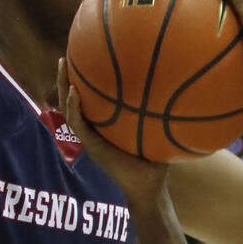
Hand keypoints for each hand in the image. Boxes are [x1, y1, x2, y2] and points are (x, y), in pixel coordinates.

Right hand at [58, 59, 168, 201]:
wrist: (148, 186)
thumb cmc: (155, 161)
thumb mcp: (155, 131)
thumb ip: (159, 114)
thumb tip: (178, 90)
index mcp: (105, 126)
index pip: (89, 101)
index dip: (82, 82)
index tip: (82, 59)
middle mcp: (94, 130)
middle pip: (72, 101)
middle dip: (66, 79)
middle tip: (65, 57)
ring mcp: (90, 138)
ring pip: (68, 109)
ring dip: (64, 87)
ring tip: (63, 66)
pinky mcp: (91, 146)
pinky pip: (78, 124)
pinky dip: (73, 108)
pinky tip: (74, 92)